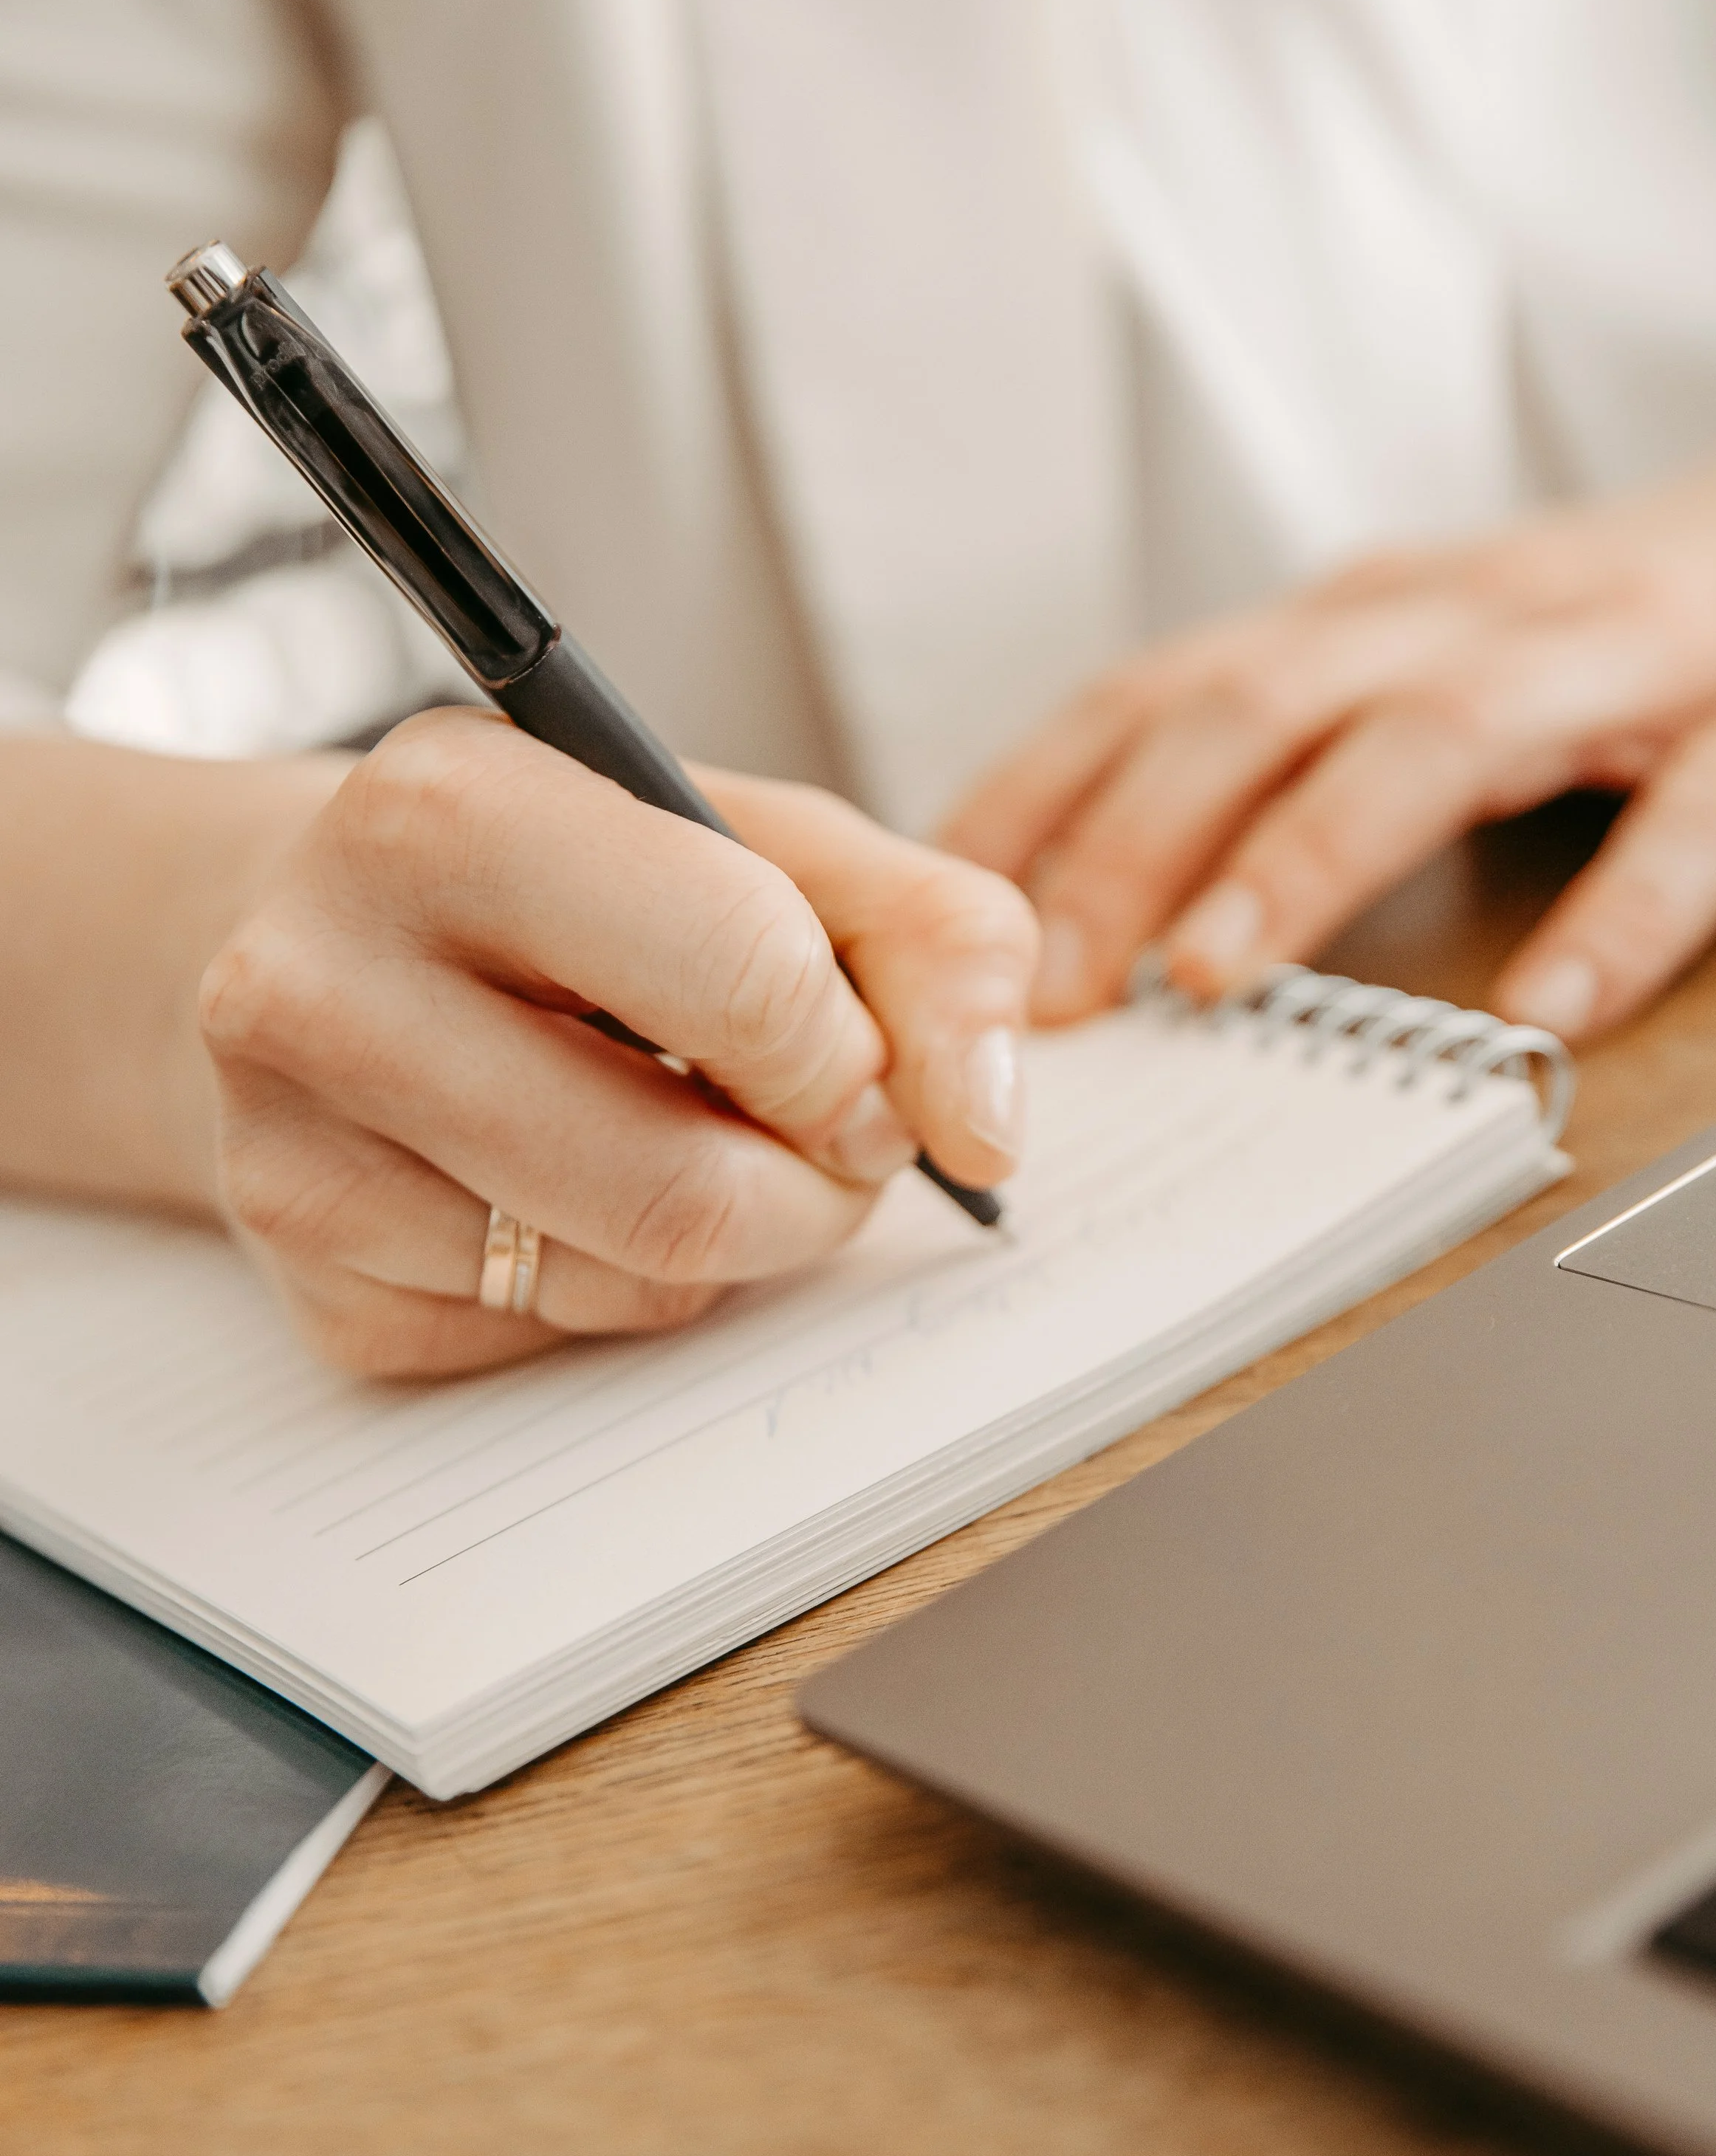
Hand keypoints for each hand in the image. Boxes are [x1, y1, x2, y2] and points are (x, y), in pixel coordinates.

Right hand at [200, 710, 1035, 1375]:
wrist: (320, 934)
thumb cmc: (572, 880)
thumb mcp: (768, 839)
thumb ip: (933, 937)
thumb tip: (987, 1130)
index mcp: (450, 811)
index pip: (752, 984)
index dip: (854, 1053)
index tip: (852, 1051)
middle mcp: (320, 981)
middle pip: (692, 1189)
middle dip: (816, 1184)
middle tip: (811, 1128)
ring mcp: (288, 1156)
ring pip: (635, 1286)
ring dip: (731, 1239)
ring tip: (678, 1127)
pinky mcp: (311, 1295)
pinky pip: (555, 1344)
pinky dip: (615, 1282)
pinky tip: (566, 1181)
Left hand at [942, 402, 1715, 1043]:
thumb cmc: (1592, 633)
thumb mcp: (1413, 664)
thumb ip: (1276, 752)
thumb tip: (1080, 893)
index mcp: (1369, 612)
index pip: (1162, 685)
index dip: (1040, 792)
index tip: (938, 911)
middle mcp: (1473, 611)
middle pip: (1266, 703)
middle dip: (1132, 839)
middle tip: (1048, 979)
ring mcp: (1630, 651)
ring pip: (1444, 733)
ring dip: (1312, 852)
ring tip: (1217, 970)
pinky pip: (1699, 817)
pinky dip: (1620, 913)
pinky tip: (1549, 1007)